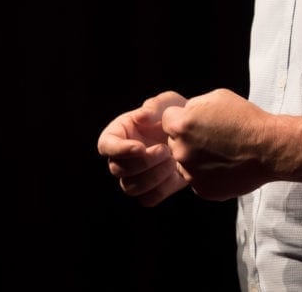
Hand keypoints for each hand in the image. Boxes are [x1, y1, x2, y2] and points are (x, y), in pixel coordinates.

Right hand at [98, 91, 189, 206]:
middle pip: (117, 169)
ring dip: (153, 176)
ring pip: (131, 188)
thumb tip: (141, 116)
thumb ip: (155, 106)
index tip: (140, 147)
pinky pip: (149, 199)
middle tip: (165, 150)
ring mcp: (134, 176)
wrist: (196, 134)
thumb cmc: (176, 114)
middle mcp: (122, 157)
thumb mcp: (168, 103)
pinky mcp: (151, 190)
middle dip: (143, 162)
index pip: (106, 145)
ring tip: (173, 159)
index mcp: (119, 134)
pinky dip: (163, 188)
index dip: (119, 150)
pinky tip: (177, 173)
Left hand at [161, 88, 276, 200]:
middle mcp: (182, 151)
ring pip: (184, 163)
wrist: (269, 149)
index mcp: (182, 125)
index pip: (167, 120)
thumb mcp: (217, 98)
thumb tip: (185, 114)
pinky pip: (198, 179)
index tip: (197, 121)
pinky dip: (208, 174)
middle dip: (188, 139)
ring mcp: (191, 173)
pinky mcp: (202, 190)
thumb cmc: (246, 120)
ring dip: (196, 158)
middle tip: (212, 137)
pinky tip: (225, 166)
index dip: (182, 118)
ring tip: (221, 152)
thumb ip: (194, 106)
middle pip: (174, 142)